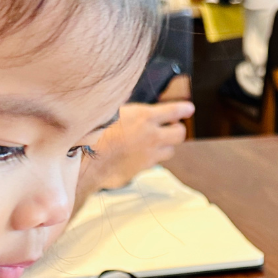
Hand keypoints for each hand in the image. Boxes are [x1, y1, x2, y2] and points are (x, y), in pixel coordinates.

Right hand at [79, 101, 194, 194]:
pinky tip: (142, 154)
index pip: (173, 111)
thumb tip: (134, 110)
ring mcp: (149, 154)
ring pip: (170, 150)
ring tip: (157, 141)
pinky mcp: (143, 168)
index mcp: (144, 117)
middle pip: (179, 134)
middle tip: (172, 127)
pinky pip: (155, 162)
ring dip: (166, 145)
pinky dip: (153, 158)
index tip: (189, 109)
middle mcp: (151, 136)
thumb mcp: (112, 111)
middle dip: (177, 129)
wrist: (89, 160)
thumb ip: (128, 111)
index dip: (183, 109)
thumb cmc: (95, 133)